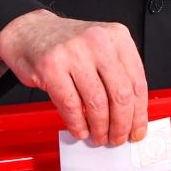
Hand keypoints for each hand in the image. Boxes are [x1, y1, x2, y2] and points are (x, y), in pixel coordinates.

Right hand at [0, 9, 147, 144]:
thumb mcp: (101, 48)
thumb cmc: (68, 45)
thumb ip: (118, 76)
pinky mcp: (51, 66)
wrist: (31, 32)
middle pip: (120, 94)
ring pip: (97, 103)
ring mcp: (74, 52)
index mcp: (117, 36)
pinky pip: (71, 105)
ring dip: (100, 128)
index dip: (139, 113)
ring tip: (99, 136)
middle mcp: (98, 40)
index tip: (137, 130)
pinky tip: (80, 130)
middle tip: (118, 138)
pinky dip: (78, 124)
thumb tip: (132, 116)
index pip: (137, 81)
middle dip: (121, 125)